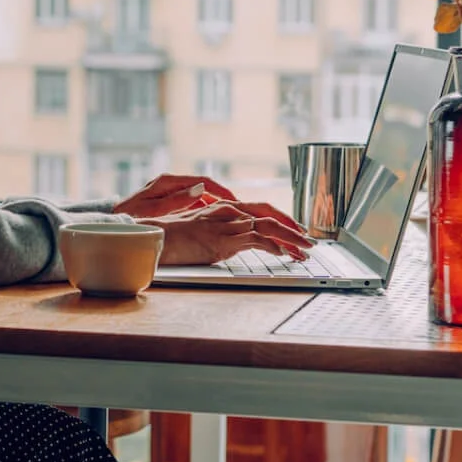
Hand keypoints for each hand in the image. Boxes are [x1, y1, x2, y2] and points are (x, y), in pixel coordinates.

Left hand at [114, 174, 235, 219]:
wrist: (115, 221)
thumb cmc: (131, 216)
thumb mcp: (154, 209)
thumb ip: (177, 200)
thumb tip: (200, 189)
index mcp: (168, 181)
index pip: (204, 182)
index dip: (223, 191)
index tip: (237, 202)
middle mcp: (172, 183)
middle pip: (206, 187)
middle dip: (225, 198)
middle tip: (242, 211)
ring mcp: (172, 192)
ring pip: (202, 196)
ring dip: (218, 205)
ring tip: (234, 217)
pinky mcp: (172, 201)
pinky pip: (195, 204)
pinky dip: (207, 211)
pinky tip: (216, 222)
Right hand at [151, 202, 313, 265]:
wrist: (153, 237)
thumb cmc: (170, 235)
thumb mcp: (199, 230)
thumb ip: (219, 232)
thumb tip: (234, 242)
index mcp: (222, 207)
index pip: (259, 210)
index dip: (280, 219)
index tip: (294, 230)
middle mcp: (227, 211)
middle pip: (268, 214)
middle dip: (292, 228)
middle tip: (307, 241)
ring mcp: (226, 224)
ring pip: (268, 227)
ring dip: (290, 240)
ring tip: (304, 251)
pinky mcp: (223, 239)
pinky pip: (256, 240)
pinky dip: (273, 246)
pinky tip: (283, 254)